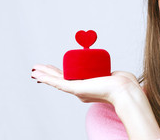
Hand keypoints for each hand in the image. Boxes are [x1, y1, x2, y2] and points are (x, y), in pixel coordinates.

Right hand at [31, 64, 159, 138]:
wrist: (125, 90)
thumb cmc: (124, 84)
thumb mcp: (115, 75)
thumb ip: (113, 74)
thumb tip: (114, 74)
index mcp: (88, 86)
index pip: (71, 78)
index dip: (61, 73)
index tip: (55, 69)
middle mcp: (81, 90)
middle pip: (61, 79)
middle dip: (49, 73)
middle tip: (37, 69)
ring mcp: (78, 90)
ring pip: (57, 81)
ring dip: (44, 75)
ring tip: (34, 70)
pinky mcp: (77, 89)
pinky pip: (58, 83)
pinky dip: (47, 79)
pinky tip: (38, 76)